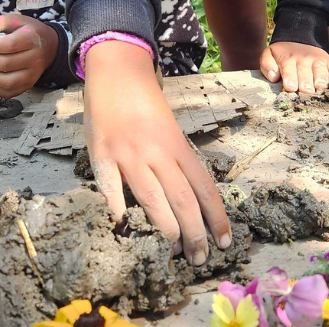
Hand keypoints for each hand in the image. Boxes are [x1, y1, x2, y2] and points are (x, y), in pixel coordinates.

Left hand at [0, 14, 58, 97]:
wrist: (48, 47)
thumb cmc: (27, 32)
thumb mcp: (15, 20)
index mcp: (32, 39)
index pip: (8, 45)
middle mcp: (35, 60)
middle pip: (5, 64)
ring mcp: (32, 76)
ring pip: (6, 82)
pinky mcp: (27, 86)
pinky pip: (7, 92)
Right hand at [84, 41, 230, 264]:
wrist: (117, 70)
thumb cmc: (145, 101)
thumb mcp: (169, 128)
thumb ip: (176, 158)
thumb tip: (188, 196)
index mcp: (177, 145)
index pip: (204, 187)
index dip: (217, 217)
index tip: (226, 240)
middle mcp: (157, 152)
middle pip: (183, 200)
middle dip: (195, 233)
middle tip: (200, 258)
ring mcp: (129, 154)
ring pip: (153, 199)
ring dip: (166, 229)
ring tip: (174, 249)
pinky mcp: (102, 155)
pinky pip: (111, 188)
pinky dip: (118, 209)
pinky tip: (124, 227)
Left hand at [259, 41, 328, 92]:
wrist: (299, 38)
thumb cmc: (282, 54)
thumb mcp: (269, 55)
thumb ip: (267, 65)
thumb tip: (274, 77)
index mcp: (288, 59)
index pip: (289, 69)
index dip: (290, 78)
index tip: (291, 87)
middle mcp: (304, 59)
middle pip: (306, 73)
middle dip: (306, 83)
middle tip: (306, 92)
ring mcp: (318, 61)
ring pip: (321, 71)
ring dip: (321, 80)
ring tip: (321, 89)